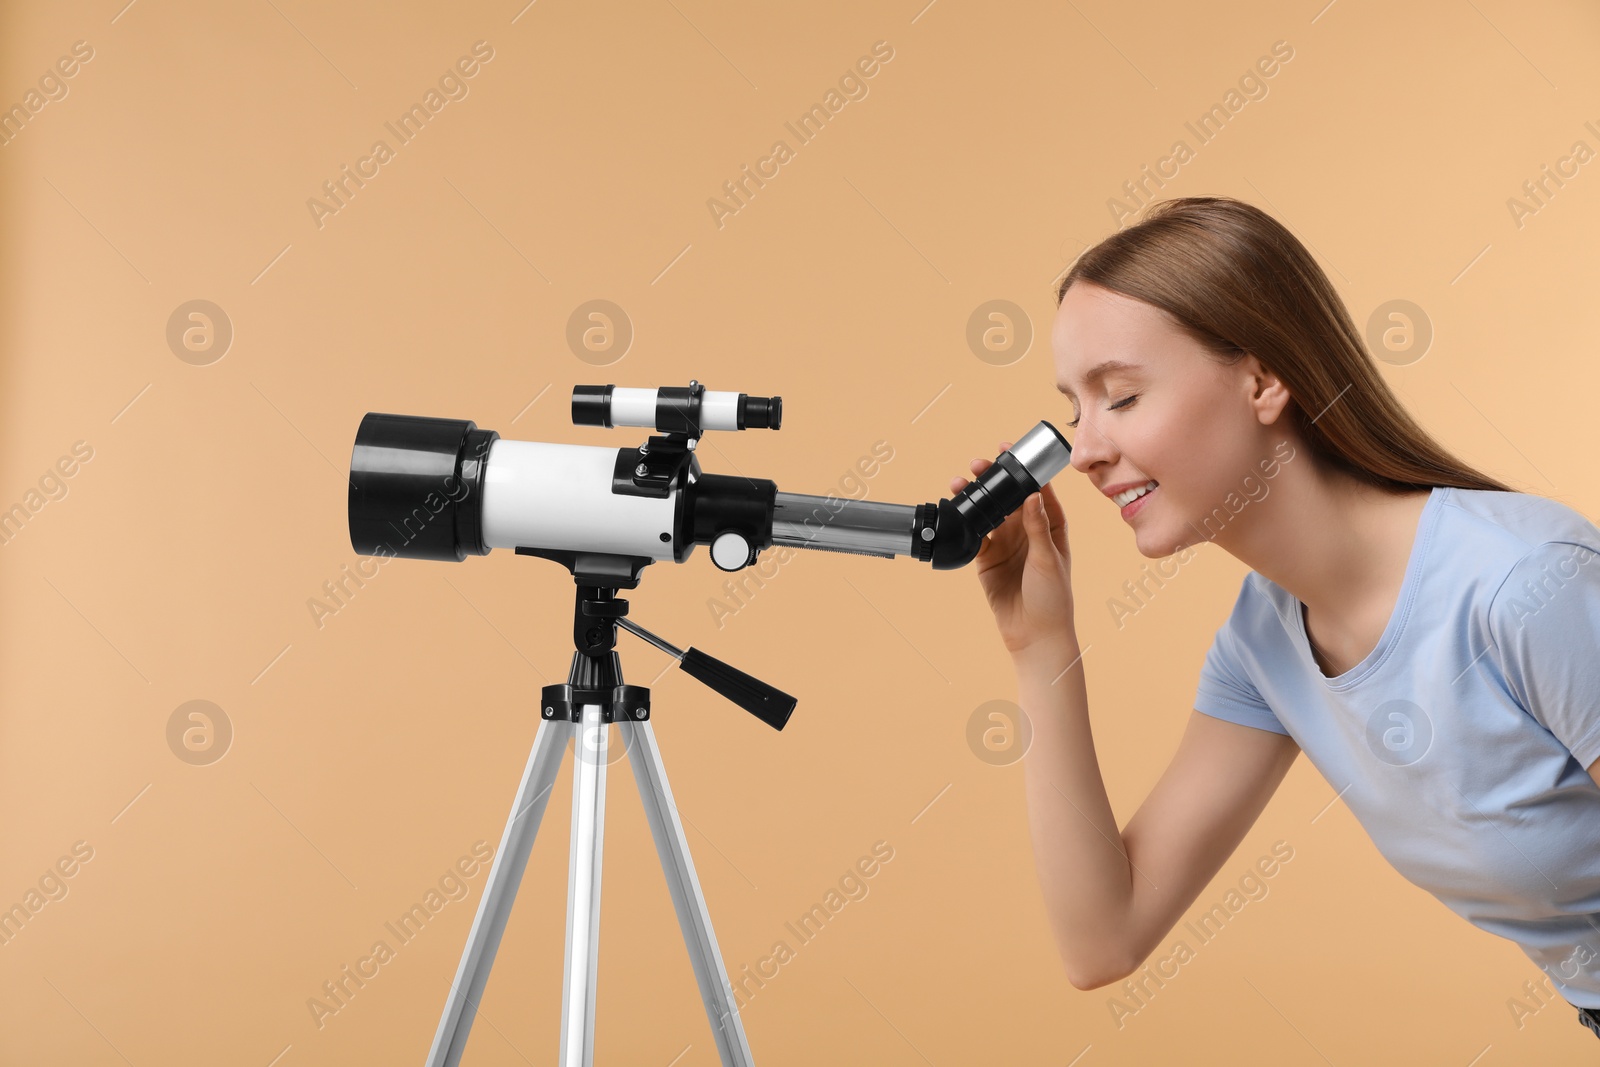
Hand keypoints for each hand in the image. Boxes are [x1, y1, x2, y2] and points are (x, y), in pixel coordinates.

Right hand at [950, 442, 1075, 656]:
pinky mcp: (987, 559)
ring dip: (975, 497)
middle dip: (994, 479)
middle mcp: (1028, 531)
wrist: (1034, 634)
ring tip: (959, 482)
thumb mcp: (1048, 559)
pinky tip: (955, 510)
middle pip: (1009, 497)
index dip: (1024, 470)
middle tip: (979, 464)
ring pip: (988, 512)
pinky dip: (964, 523)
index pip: (1037, 490)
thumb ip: (1038, 527)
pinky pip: (974, 535)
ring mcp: (1006, 544)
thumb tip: (1033, 494)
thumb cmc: (1053, 598)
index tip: (1010, 451)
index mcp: (1051, 526)